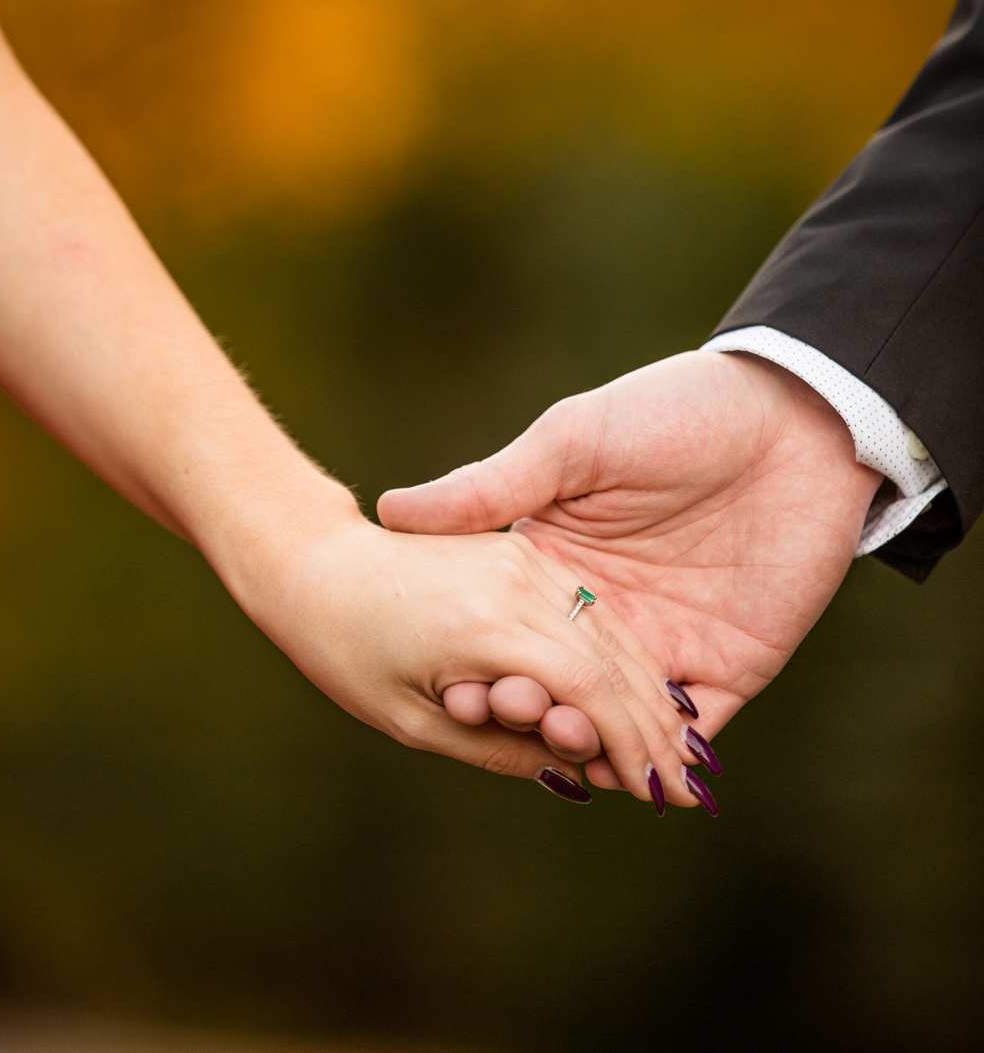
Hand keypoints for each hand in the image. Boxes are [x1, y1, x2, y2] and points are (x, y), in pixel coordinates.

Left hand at [229, 512, 703, 807]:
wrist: (311, 564)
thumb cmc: (345, 651)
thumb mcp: (414, 721)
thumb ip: (499, 746)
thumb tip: (574, 771)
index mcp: (486, 628)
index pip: (590, 695)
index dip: (633, 749)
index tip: (665, 796)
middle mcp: (514, 584)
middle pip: (612, 663)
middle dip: (655, 729)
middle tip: (688, 788)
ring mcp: (520, 557)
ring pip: (609, 632)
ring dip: (647, 691)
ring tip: (676, 751)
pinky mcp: (520, 548)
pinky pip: (587, 606)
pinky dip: (619, 653)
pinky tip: (640, 693)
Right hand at [378, 350, 880, 788]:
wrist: (794, 418)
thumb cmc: (671, 410)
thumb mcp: (569, 442)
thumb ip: (490, 488)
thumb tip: (391, 510)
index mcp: (553, 564)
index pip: (504, 635)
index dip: (479, 665)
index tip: (455, 686)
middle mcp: (601, 614)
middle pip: (555, 687)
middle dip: (532, 715)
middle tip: (514, 717)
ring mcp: (664, 643)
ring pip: (616, 722)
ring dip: (592, 746)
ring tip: (572, 751)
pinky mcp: (728, 664)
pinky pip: (692, 730)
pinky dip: (667, 762)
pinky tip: (641, 776)